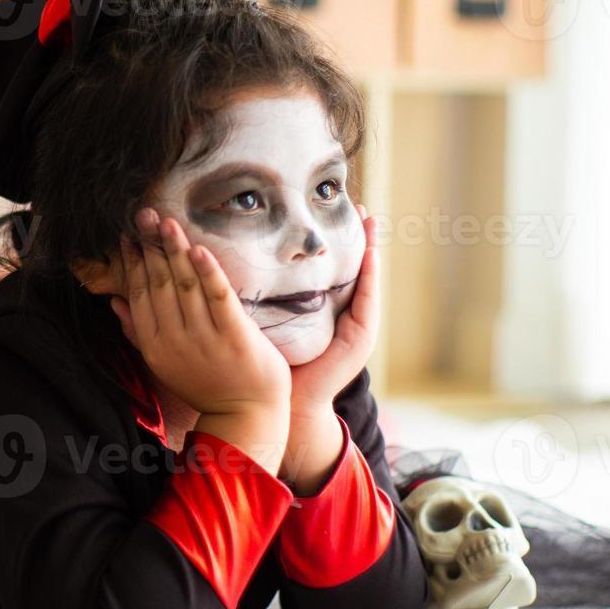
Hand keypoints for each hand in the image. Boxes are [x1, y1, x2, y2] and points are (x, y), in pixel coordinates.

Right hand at [111, 208, 291, 474]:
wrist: (246, 415)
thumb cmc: (206, 384)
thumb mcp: (164, 362)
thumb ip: (137, 332)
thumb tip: (114, 301)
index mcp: (155, 345)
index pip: (138, 293)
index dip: (132, 261)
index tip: (128, 234)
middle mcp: (175, 340)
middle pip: (158, 284)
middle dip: (150, 247)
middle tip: (144, 215)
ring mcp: (205, 339)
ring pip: (185, 285)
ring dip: (174, 251)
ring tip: (166, 222)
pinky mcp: (235, 337)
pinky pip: (218, 299)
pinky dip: (208, 273)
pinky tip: (199, 249)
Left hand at [282, 207, 380, 492]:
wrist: (290, 404)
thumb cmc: (274, 365)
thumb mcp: (269, 319)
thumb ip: (264, 294)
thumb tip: (238, 259)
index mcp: (322, 309)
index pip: (327, 267)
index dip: (331, 240)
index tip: (327, 211)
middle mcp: (343, 314)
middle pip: (352, 266)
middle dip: (357, 235)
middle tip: (357, 203)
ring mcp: (358, 324)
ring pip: (366, 276)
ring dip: (370, 246)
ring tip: (370, 218)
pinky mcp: (362, 335)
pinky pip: (369, 296)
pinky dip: (371, 272)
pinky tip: (370, 249)